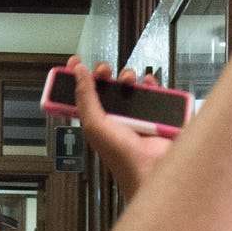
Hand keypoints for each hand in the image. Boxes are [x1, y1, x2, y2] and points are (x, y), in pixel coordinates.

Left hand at [68, 58, 171, 198]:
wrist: (151, 169)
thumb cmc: (122, 157)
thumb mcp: (95, 125)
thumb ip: (85, 97)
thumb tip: (78, 72)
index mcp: (96, 120)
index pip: (82, 94)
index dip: (77, 77)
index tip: (75, 62)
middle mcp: (115, 117)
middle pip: (106, 86)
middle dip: (104, 74)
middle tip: (104, 71)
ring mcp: (136, 115)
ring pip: (129, 87)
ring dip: (128, 77)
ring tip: (129, 80)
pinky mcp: (155, 114)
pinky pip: (153, 93)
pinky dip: (151, 84)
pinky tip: (148, 83)